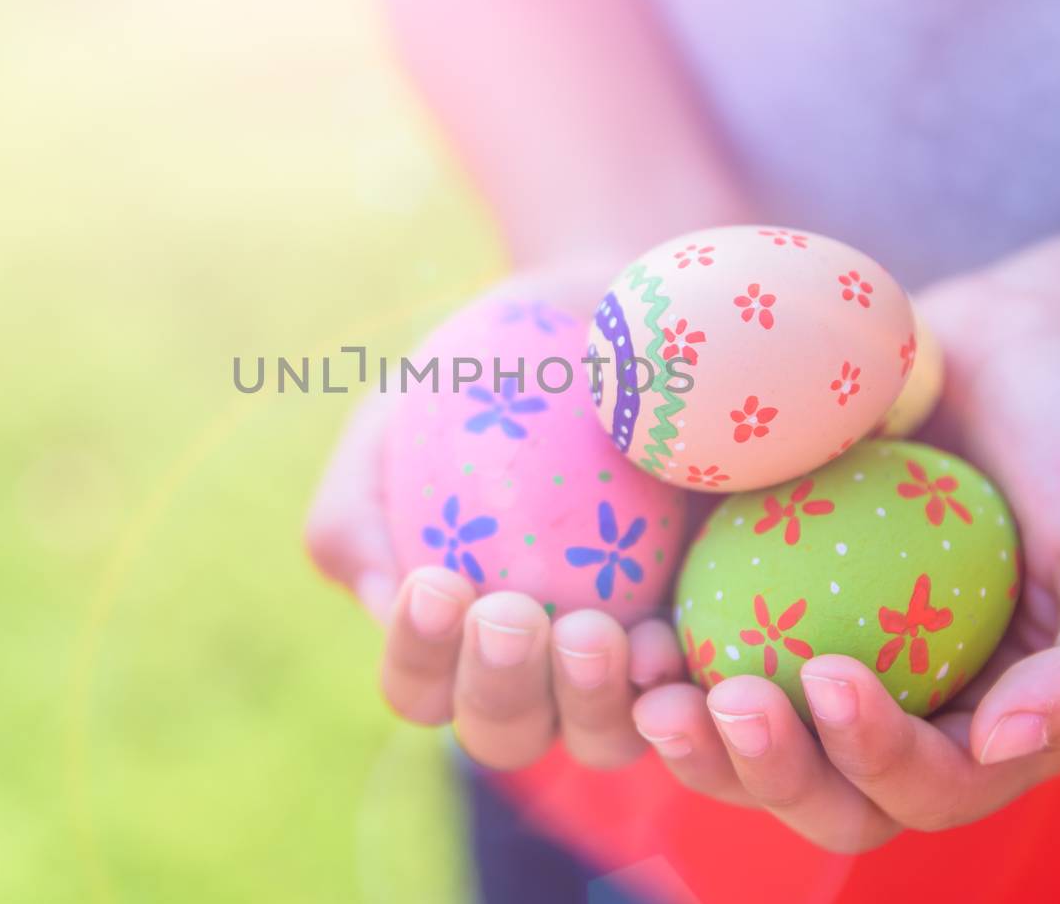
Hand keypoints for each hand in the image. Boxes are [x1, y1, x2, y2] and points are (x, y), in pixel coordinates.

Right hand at [305, 264, 689, 769]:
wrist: (609, 322)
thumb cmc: (484, 375)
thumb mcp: (396, 418)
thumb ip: (358, 505)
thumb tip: (386, 597)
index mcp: (450, 636)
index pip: (420, 686)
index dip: (420, 657)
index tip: (437, 584)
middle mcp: (535, 674)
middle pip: (503, 733)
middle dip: (500, 688)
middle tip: (510, 614)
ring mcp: (621, 671)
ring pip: (597, 738)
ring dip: (587, 700)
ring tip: (593, 631)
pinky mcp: (701, 644)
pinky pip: (689, 696)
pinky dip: (673, 686)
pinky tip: (663, 640)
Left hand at [632, 272, 1059, 851]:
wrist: (1016, 345)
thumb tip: (1012, 747)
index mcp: (982, 729)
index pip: (923, 788)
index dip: (876, 760)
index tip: (835, 678)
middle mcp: (892, 709)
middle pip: (815, 790)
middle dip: (758, 769)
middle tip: (709, 707)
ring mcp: (814, 655)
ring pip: (740, 738)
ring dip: (689, 734)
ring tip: (643, 684)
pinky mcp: (755, 594)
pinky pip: (697, 643)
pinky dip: (654, 650)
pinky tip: (619, 621)